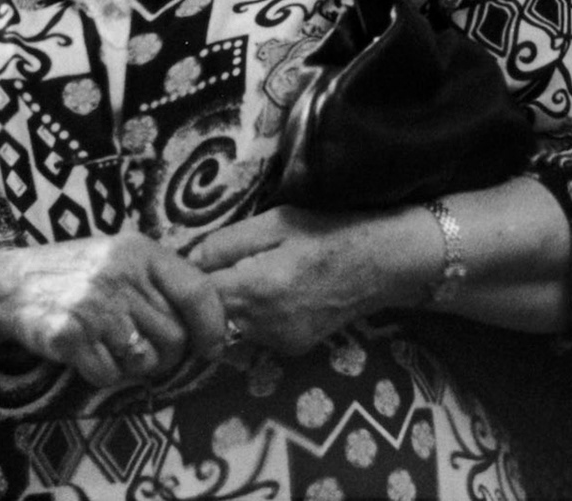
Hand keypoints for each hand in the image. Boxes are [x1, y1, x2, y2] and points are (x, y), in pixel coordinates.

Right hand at [4, 232, 225, 387]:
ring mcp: (93, 305)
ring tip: (110, 344)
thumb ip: (161, 280)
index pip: (197, 290)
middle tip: (140, 346)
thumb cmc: (76, 273)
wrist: (10, 285)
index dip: (212, 326)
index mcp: (138, 251)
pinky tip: (86, 351)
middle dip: (165, 353)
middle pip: (175, 337)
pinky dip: (103, 373)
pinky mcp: (70, 335)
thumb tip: (214, 324)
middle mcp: (118, 275)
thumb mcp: (120, 257)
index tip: (211, 347)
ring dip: (133, 365)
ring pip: (146, 361)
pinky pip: (111, 375)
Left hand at [189, 207, 416, 355]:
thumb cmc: (327, 232)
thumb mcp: (274, 222)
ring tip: (253, 274)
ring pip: (232, 325)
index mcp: (257, 288)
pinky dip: (254, 315)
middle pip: (212, 314)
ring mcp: (280, 342)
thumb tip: (189, 259)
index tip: (193, 263)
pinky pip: (255, 333)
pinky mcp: (293, 349)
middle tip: (223, 265)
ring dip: (232, 304)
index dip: (191, 279)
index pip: (199, 296)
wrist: (382, 263)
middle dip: (210, 292)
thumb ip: (227, 242)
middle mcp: (265, 324)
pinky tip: (274, 293)